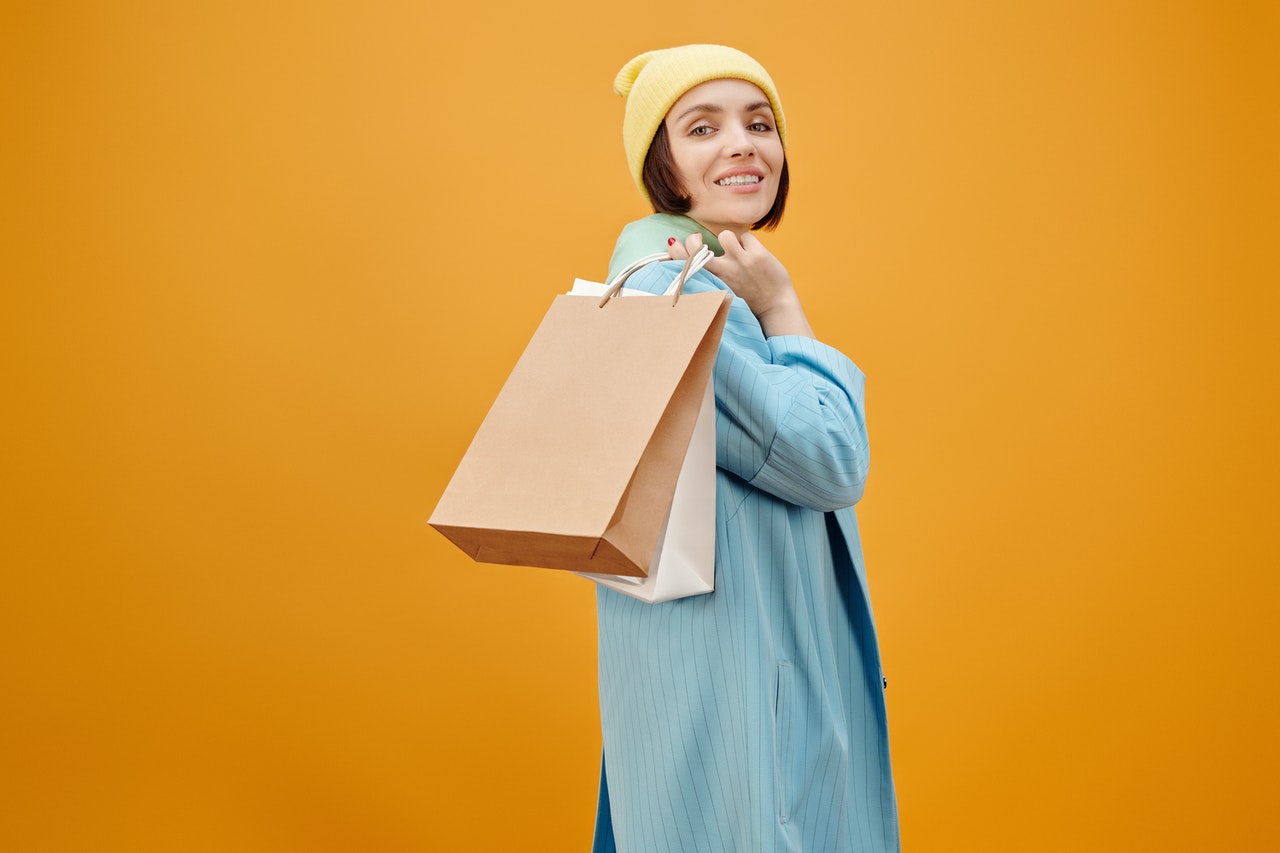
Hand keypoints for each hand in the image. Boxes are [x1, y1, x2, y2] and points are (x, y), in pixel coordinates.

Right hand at [669, 231, 814, 337]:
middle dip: (693, 240)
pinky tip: (753, 255)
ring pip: (725, 236)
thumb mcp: (723, 291)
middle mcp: (724, 272)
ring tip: (736, 250)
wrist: (775, 307)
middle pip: (696, 249)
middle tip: (697, 239)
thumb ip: (711, 276)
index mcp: (713, 283)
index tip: (673, 244)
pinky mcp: (757, 255)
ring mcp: (740, 262)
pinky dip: (749, 243)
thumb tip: (695, 254)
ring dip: (729, 239)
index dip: (675, 252)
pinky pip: (745, 236)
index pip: (686, 265)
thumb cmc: (746, 298)